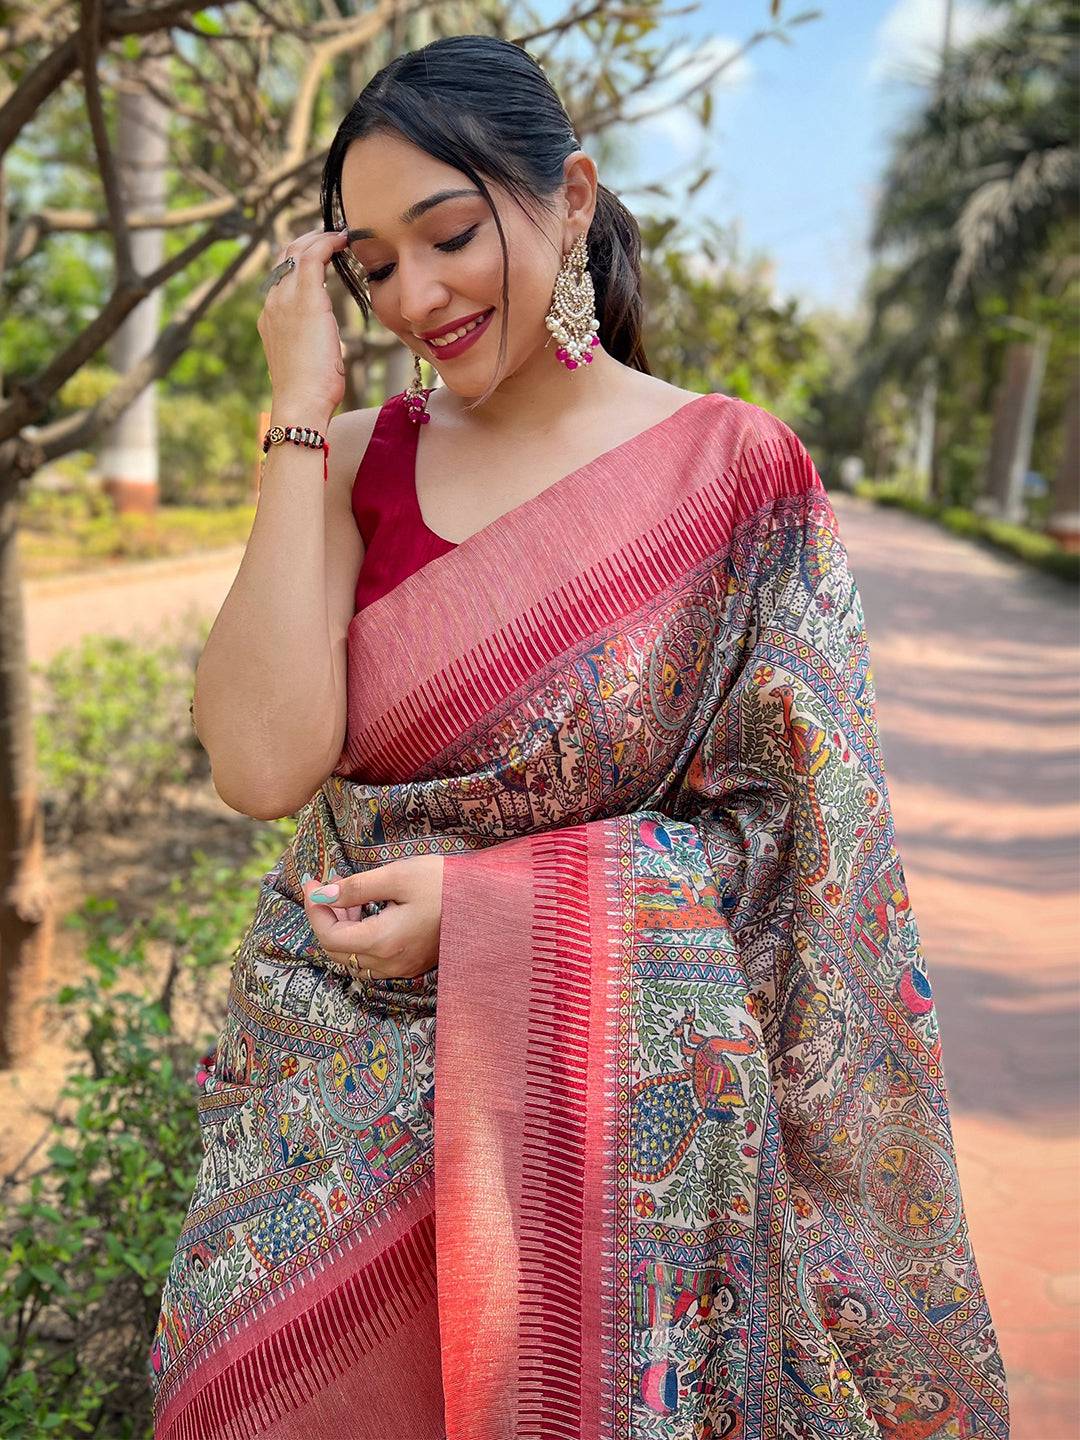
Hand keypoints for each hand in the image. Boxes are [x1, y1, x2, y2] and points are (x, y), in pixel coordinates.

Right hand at [257, 225, 351, 423]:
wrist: (300, 402)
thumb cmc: (310, 393)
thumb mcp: (308, 361)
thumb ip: (312, 344)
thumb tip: (326, 346)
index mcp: (270, 317)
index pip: (281, 277)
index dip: (300, 260)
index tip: (320, 255)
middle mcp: (272, 303)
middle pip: (284, 257)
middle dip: (307, 241)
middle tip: (331, 238)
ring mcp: (285, 299)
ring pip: (296, 251)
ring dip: (319, 239)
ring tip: (340, 236)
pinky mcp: (305, 300)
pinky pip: (312, 257)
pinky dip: (327, 243)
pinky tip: (343, 240)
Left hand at [301, 856, 443, 982]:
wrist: (488, 899)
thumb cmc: (444, 882)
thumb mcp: (397, 876)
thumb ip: (356, 888)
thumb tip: (322, 895)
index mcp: (383, 940)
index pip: (329, 935)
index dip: (315, 909)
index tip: (313, 882)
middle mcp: (390, 962)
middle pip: (338, 950)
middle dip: (326, 918)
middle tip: (328, 886)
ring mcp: (403, 967)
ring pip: (354, 957)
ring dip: (343, 928)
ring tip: (349, 896)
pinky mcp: (412, 964)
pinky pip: (373, 959)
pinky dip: (361, 938)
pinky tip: (369, 912)